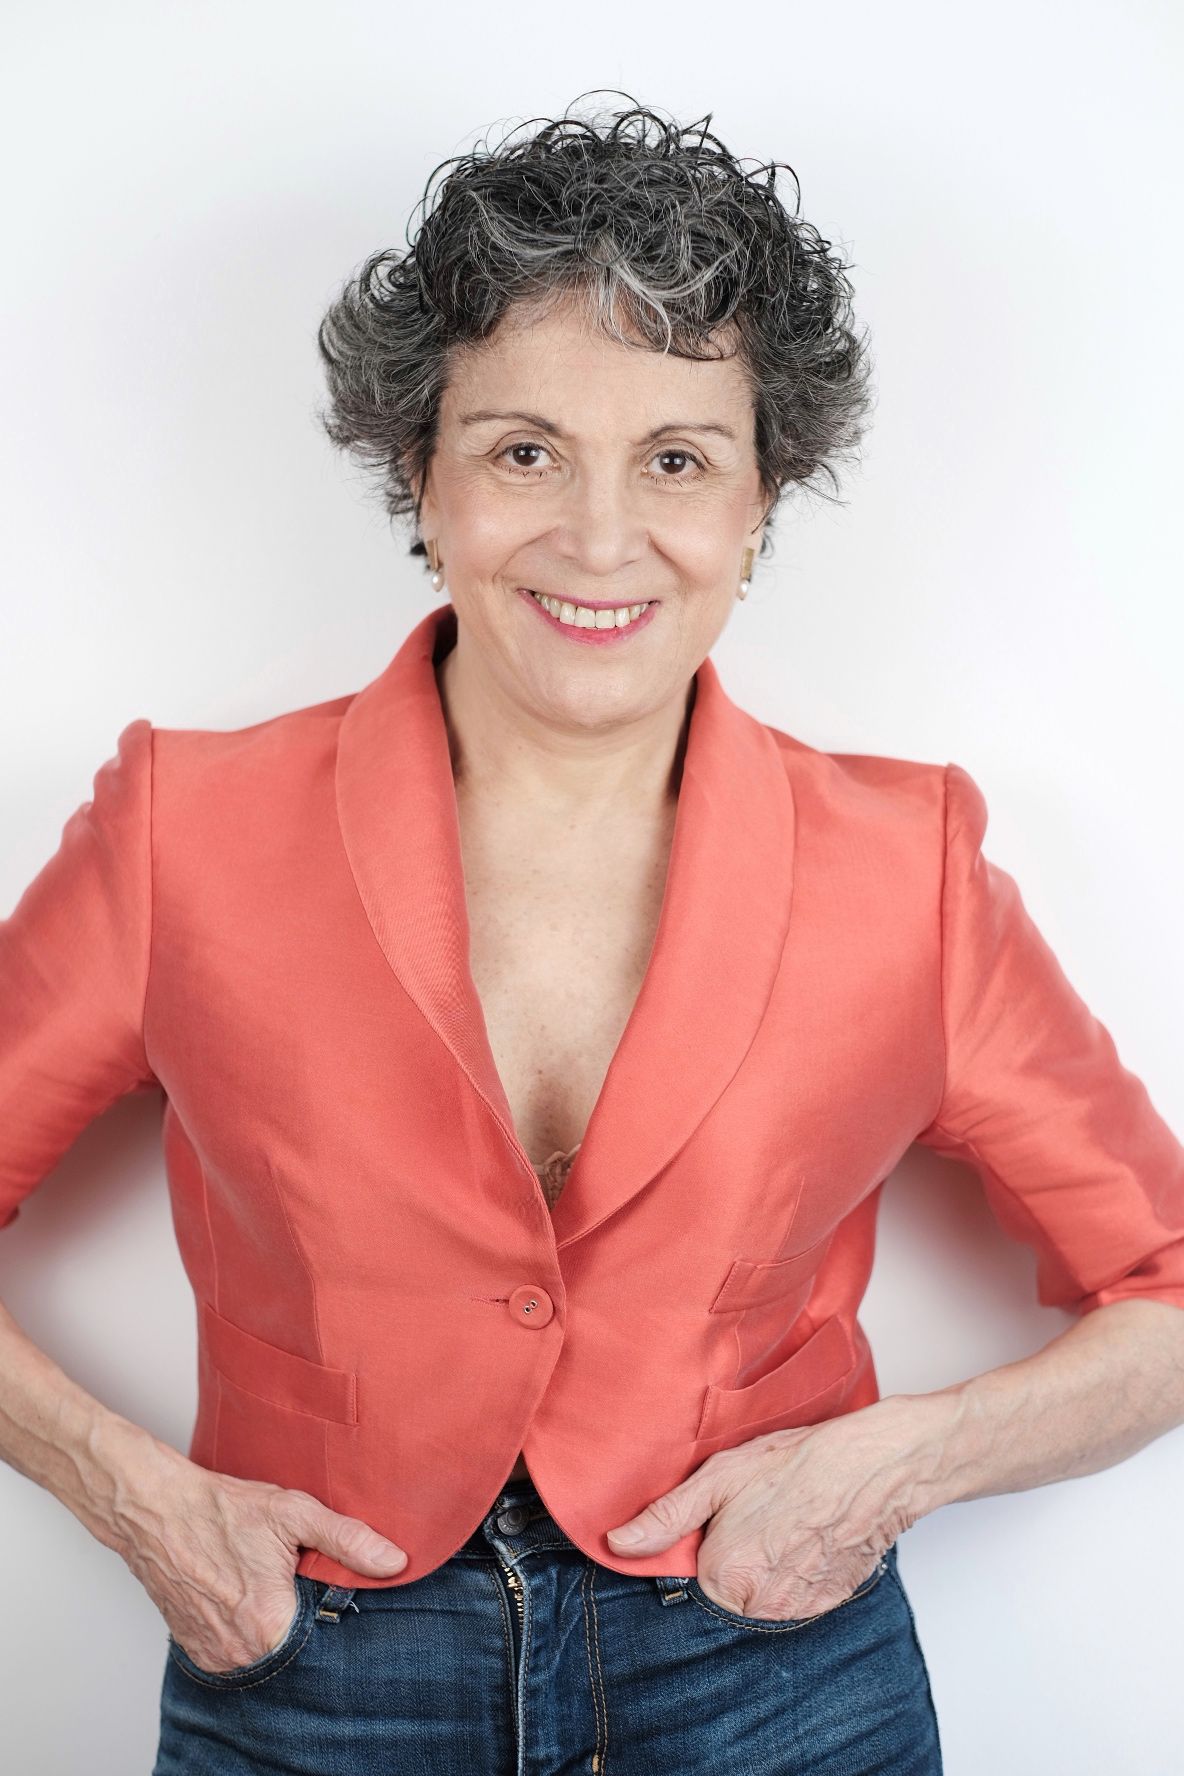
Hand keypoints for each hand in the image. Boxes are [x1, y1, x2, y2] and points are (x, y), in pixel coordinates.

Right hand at [115, 1448, 406, 1671]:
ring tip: (264, 1581)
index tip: (322, 1580)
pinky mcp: (198, 1651)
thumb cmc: (223, 1510)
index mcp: (270, 1626)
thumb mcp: (294, 1514)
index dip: (331, 1606)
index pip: (326, 1634)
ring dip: (274, 1622)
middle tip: (291, 1575)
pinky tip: (243, 1593)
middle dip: (302, 1613)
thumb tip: (395, 1562)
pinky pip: (238, 1650)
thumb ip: (348, 1541)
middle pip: (296, 1644)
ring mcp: (216, 1656)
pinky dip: (247, 1627)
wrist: (157, 1512)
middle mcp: (241, 1652)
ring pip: (266, 1649)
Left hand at [605, 1397, 933, 1620]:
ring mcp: (797, 1610)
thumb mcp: (721, 1475)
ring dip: (763, 1564)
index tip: (722, 1514)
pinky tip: (804, 1534)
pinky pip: (793, 1594)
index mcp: (725, 1575)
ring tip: (782, 1520)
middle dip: (732, 1554)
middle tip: (756, 1513)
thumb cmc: (799, 1462)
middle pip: (724, 1586)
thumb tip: (617, 1543)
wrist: (876, 1465)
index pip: (690, 1571)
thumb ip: (666, 1517)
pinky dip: (794, 1570)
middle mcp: (759, 1605)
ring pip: (758, 1593)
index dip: (702, 1538)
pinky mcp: (827, 1605)